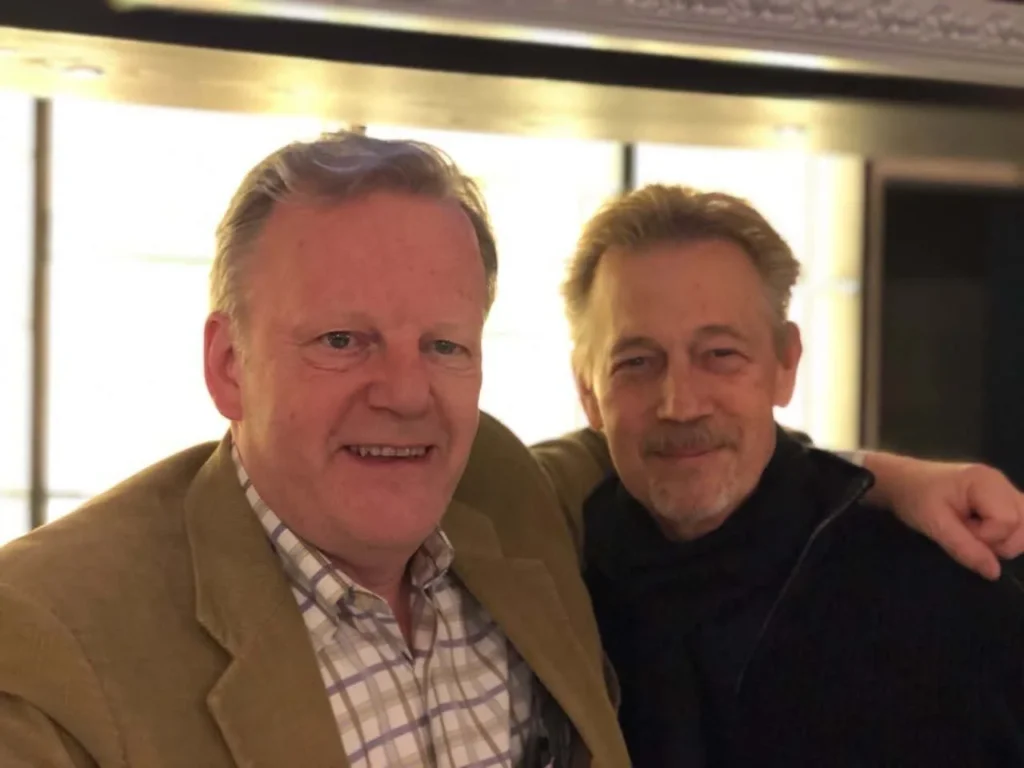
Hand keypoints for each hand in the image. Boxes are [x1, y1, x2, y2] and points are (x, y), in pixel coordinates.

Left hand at [864, 453, 1023, 579]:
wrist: (902, 481)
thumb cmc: (915, 497)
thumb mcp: (934, 524)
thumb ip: (964, 548)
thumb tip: (994, 573)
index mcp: (987, 481)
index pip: (1008, 522)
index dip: (985, 536)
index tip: (959, 530)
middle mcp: (1003, 483)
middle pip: (1023, 524)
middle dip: (997, 540)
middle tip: (965, 531)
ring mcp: (1005, 490)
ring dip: (1002, 539)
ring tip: (972, 530)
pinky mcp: (1003, 500)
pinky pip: (1019, 523)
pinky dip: (1004, 534)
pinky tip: (982, 530)